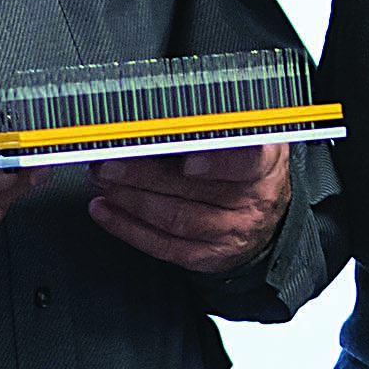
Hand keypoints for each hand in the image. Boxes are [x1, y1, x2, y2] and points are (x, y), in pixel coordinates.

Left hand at [85, 139, 291, 273]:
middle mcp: (251, 202)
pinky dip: (128, 227)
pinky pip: (163, 246)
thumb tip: (161, 112)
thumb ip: (213, 124)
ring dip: (130, 199)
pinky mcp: (206, 255)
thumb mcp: (247, 134)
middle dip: (143, 174)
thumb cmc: (246, 164)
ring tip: (103, 180)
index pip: (245, 162)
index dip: (215, 162)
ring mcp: (229, 231)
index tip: (186, 159)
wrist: (265, 214)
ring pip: (175, 219)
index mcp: (263, 164)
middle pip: (193, 190)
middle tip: (110, 160)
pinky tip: (106, 210)